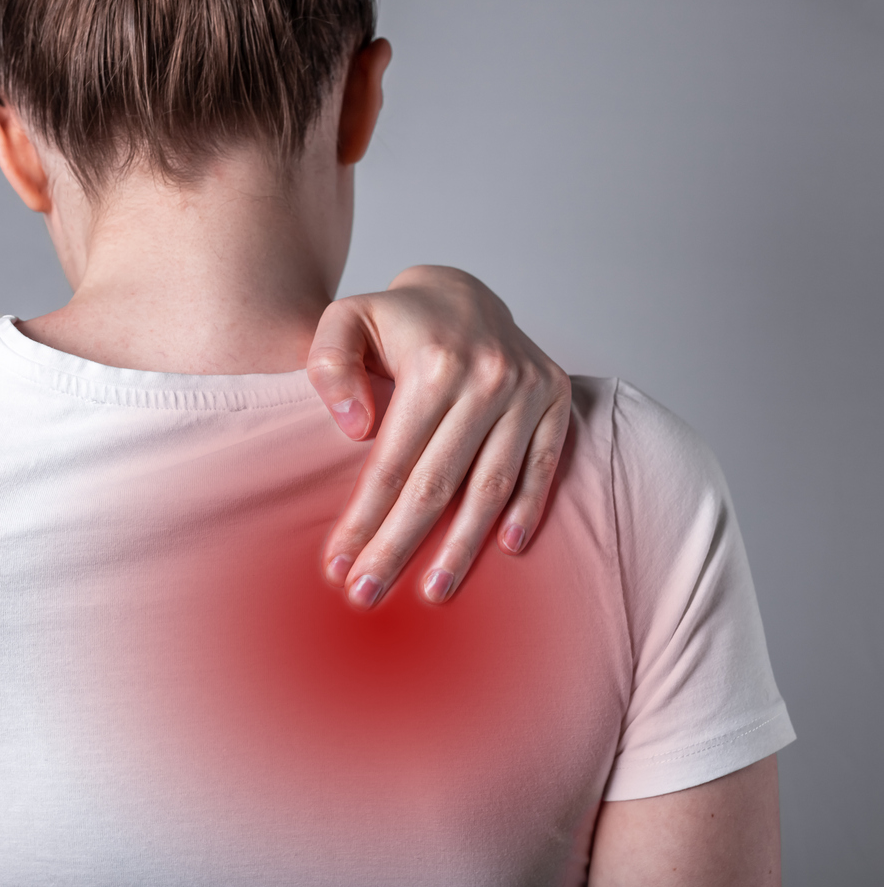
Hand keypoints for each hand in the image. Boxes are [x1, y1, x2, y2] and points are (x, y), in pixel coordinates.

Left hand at [307, 265, 570, 608]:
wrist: (460, 291)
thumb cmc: (393, 319)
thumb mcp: (344, 320)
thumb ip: (330, 364)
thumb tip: (356, 429)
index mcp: (434, 363)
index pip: (394, 461)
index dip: (365, 518)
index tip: (340, 566)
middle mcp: (487, 377)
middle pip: (438, 483)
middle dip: (401, 546)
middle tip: (369, 595)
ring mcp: (527, 389)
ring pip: (492, 484)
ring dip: (464, 545)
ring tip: (435, 591)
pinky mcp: (555, 398)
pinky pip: (543, 464)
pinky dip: (528, 508)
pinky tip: (507, 549)